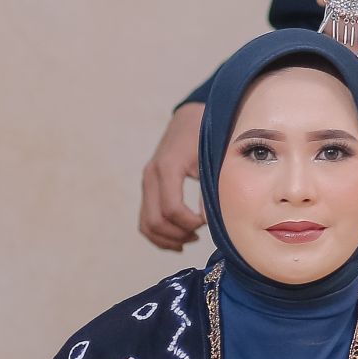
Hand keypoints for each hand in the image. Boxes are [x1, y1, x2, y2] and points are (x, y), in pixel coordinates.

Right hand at [138, 102, 206, 248]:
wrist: (190, 120)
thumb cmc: (205, 136)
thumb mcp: (212, 159)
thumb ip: (211, 189)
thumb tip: (211, 222)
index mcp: (168, 167)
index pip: (172, 208)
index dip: (190, 223)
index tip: (207, 222)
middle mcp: (152, 176)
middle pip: (155, 221)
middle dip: (178, 234)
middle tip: (200, 234)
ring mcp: (147, 182)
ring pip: (146, 224)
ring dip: (168, 238)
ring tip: (192, 239)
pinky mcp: (148, 188)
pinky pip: (145, 219)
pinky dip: (159, 234)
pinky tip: (181, 237)